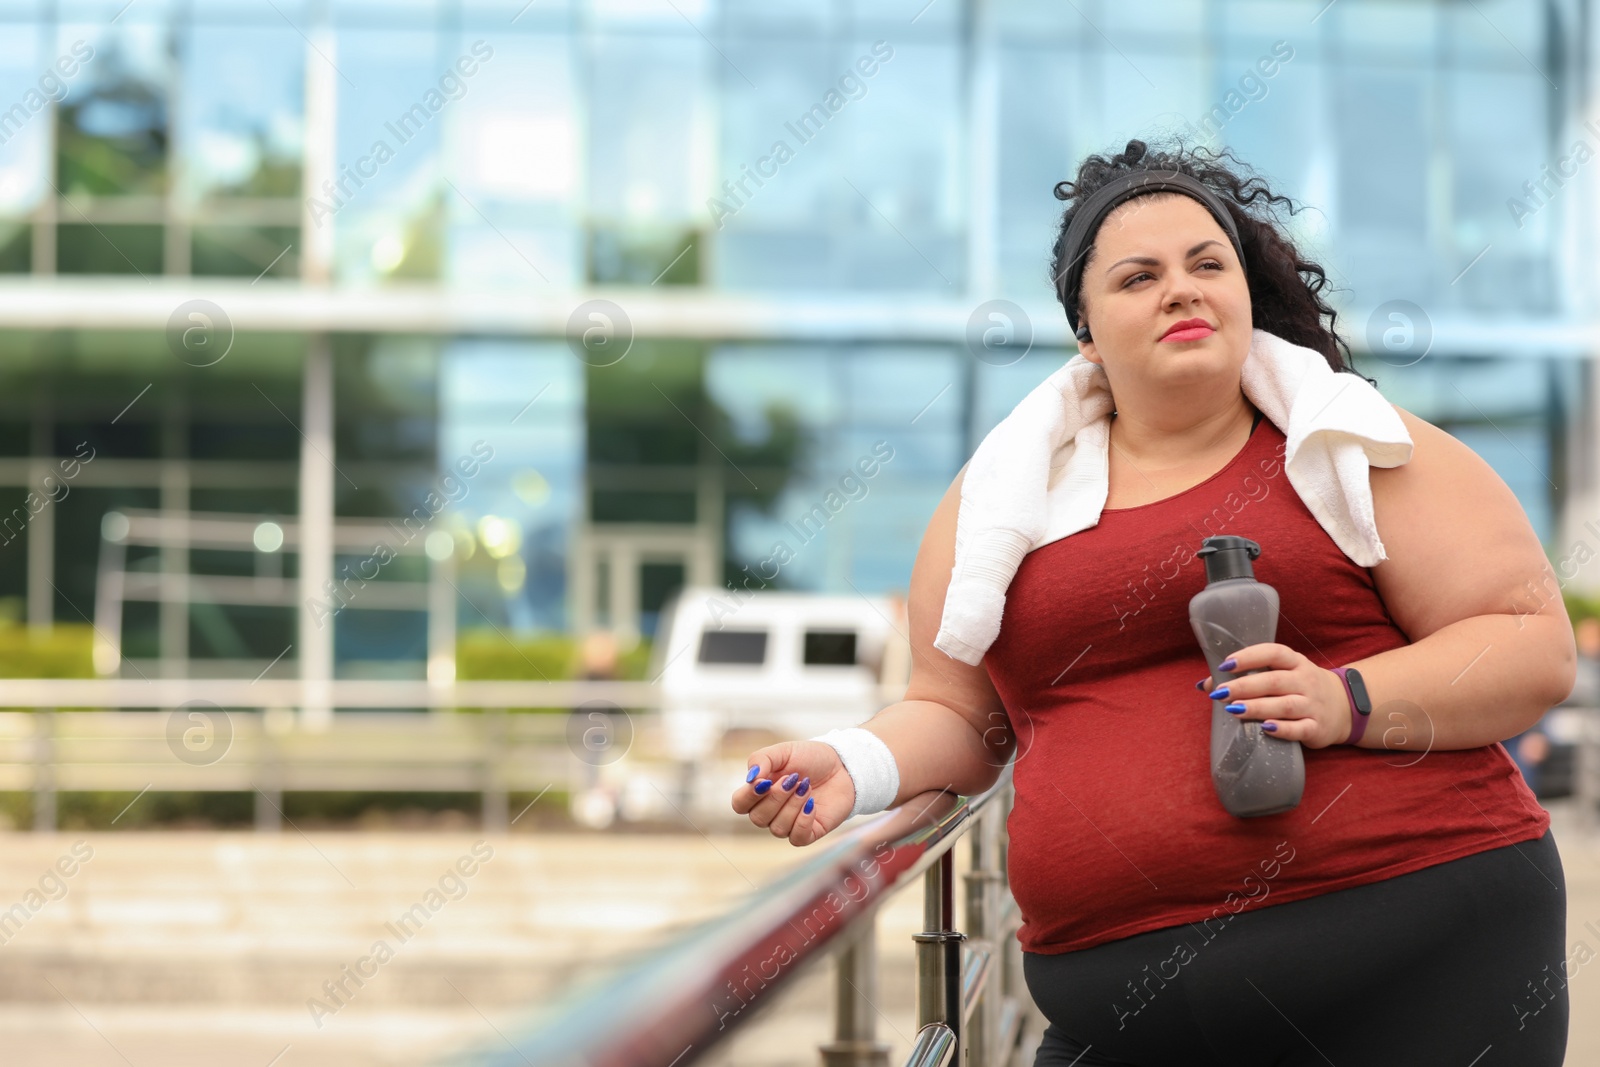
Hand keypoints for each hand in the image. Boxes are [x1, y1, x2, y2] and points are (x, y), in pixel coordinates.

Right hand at [731, 740, 853, 845]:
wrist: (842, 765)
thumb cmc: (810, 758)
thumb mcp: (783, 751)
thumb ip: (761, 760)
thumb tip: (751, 779)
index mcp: (760, 792)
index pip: (740, 804)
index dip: (748, 796)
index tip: (765, 781)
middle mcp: (771, 811)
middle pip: (758, 818)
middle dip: (776, 798)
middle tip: (794, 779)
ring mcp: (789, 823)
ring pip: (777, 828)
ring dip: (793, 806)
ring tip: (806, 788)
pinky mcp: (809, 833)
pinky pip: (796, 837)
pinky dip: (804, 820)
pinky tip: (812, 803)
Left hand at [1196, 643, 1352, 747]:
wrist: (1345, 707)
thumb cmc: (1300, 687)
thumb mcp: (1281, 674)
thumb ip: (1248, 676)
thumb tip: (1204, 684)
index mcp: (1296, 662)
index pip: (1274, 653)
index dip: (1250, 657)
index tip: (1226, 665)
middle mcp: (1306, 681)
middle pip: (1274, 681)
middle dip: (1244, 686)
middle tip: (1220, 692)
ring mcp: (1313, 705)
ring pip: (1284, 705)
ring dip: (1257, 707)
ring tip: (1233, 709)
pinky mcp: (1317, 728)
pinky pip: (1299, 729)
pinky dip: (1282, 729)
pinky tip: (1265, 728)